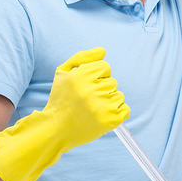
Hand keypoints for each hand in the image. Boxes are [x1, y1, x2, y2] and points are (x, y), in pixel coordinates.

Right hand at [0, 48, 129, 180]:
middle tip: (87, 100)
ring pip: (119, 95)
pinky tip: (102, 115)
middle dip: (102, 89)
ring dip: (109, 101)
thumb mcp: (63, 72)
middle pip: (112, 82)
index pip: (105, 67)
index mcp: (82, 75)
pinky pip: (125, 110)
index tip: (87, 85)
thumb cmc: (60, 99)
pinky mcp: (110, 120)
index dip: (97, 75)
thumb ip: (82, 57)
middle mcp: (93, 89)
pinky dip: (117, 113)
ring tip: (93, 109)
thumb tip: (103, 51)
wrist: (55, 129)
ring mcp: (103, 106)